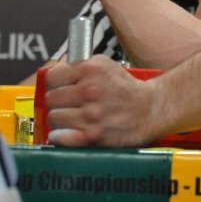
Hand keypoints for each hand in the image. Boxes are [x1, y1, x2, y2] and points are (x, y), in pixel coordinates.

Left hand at [44, 56, 158, 146]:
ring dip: (61, 119)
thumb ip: (79, 64)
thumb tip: (54, 69)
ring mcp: (91, 114)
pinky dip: (61, 136)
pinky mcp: (92, 135)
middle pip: (51, 99)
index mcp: (91, 69)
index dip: (55, 83)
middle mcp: (89, 90)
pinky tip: (70, 131)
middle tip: (69, 104)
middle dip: (58, 102)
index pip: (51, 77)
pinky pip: (59, 137)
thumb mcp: (105, 65)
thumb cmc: (126, 88)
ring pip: (54, 118)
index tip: (61, 87)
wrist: (150, 109)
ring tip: (74, 118)